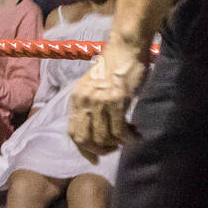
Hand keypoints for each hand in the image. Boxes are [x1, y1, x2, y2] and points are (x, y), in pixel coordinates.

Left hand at [67, 41, 147, 160]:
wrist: (125, 49)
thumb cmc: (111, 66)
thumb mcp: (92, 86)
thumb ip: (89, 104)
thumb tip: (95, 129)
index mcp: (76, 98)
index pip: (73, 131)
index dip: (83, 149)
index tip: (93, 158)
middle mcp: (84, 101)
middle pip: (85, 138)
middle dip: (100, 150)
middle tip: (113, 150)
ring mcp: (100, 101)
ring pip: (103, 136)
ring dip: (116, 144)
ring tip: (126, 141)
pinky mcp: (117, 100)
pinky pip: (119, 129)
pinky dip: (127, 138)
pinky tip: (134, 137)